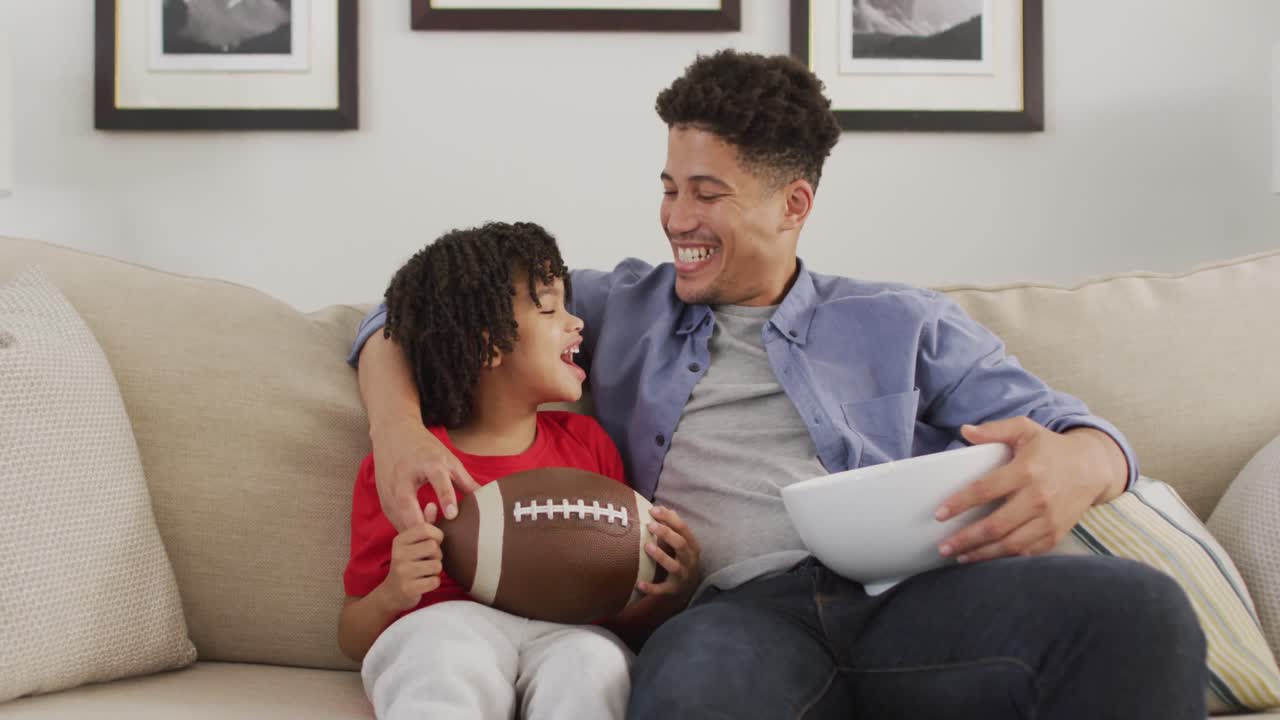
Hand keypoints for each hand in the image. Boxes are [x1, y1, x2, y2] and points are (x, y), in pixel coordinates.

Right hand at [372, 419, 478, 530]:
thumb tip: (486, 499)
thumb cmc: (424, 448)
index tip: (453, 515)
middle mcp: (405, 475)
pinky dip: (406, 531)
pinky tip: (419, 538)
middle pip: (408, 504)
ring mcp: (390, 488)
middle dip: (421, 525)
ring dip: (413, 532)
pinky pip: (393, 520)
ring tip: (432, 543)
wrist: (393, 434)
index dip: (445, 496)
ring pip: (398, 516)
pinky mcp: (383, 498)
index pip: (437, 479)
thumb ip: (465, 481)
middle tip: (439, 541)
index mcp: (427, 461)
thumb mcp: (448, 459)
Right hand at [378, 505, 444, 612]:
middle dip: (437, 555)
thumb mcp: (412, 544)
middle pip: (434, 547)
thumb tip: (433, 504)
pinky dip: (433, 583)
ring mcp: (402, 571)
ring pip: (437, 565)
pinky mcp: (408, 588)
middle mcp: (399, 553)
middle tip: (427, 561)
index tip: (433, 543)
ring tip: (424, 572)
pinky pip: (435, 581)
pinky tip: (423, 583)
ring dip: (435, 571)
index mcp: (400, 540)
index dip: (437, 536)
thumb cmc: (408, 564)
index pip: (427, 529)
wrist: (391, 594)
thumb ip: (425, 525)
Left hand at [637, 507, 701, 604]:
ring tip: (646, 546)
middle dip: (666, 533)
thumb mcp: (682, 541)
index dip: (669, 518)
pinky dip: (652, 588)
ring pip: (674, 566)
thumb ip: (672, 525)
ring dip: (661, 556)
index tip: (653, 510)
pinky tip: (639, 584)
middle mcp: (690, 560)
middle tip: (649, 525)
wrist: (690, 587)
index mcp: (692, 545)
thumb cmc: (682, 558)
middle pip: (681, 544)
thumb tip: (661, 507)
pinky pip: (663, 589)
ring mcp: (683, 575)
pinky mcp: (673, 589)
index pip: (683, 528)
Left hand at [934, 418, 1125, 563]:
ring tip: (959, 556)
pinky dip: (1005, 558)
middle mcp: (1038, 497)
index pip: (985, 490)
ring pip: (1010, 544)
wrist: (1093, 467)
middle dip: (966, 538)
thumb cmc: (1051, 448)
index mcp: (1026, 471)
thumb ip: (994, 430)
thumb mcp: (1025, 429)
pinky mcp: (1056, 534)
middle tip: (943, 546)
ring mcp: (1049, 519)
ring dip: (982, 554)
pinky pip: (1027, 552)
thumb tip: (964, 430)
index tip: (940, 515)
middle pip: (995, 525)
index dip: (960, 503)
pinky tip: (986, 558)